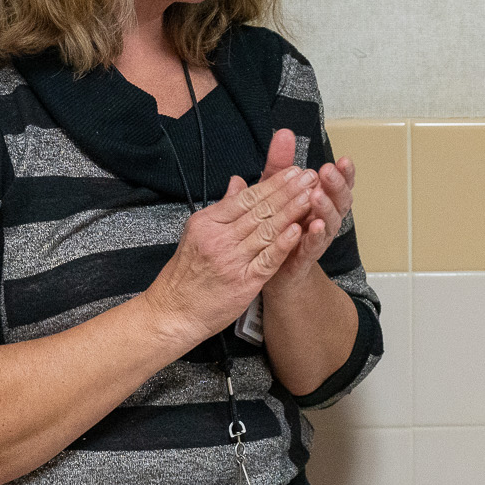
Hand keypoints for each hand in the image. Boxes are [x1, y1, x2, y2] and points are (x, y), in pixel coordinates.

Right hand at [142, 164, 318, 344]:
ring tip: (311, 196)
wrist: (174, 312)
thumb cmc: (186, 274)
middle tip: (310, 176)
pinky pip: (267, 259)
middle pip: (259, 210)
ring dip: (291, 212)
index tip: (293, 172)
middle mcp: (218, 238)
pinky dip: (283, 244)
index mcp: (207, 223)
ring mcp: (231, 260)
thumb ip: (222, 208)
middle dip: (288, 191)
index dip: (273, 184)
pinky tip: (297, 230)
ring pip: (266, 230)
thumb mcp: (196, 234)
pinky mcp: (243, 282)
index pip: (246, 198)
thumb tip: (237, 182)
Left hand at [257, 130, 354, 279]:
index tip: (344, 159)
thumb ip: (280, 164)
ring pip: (331, 222)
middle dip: (336, 185)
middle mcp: (326, 217)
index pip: (339, 184)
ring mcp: (319, 238)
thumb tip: (283, 133)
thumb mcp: (276, 190)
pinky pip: (314, 246)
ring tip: (318, 195)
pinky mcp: (306, 256)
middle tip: (327, 171)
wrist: (273, 269)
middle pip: (340, 200)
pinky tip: (315, 226)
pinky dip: (316, 236)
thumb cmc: (278, 226)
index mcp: (322, 200)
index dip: (345, 173)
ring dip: (326, 208)